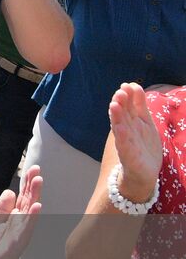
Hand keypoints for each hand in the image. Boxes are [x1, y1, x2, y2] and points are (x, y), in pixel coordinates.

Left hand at [0, 164, 41, 258]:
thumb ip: (3, 208)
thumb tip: (10, 191)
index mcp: (16, 216)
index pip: (23, 196)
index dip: (27, 183)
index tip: (33, 168)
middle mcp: (21, 222)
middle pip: (28, 200)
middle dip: (33, 185)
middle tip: (37, 170)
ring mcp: (21, 231)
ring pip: (29, 211)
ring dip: (34, 196)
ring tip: (39, 182)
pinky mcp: (18, 241)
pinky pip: (26, 227)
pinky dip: (31, 217)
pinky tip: (36, 207)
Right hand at [108, 82, 163, 200]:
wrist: (143, 173)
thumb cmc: (143, 147)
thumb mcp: (144, 123)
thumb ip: (139, 105)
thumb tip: (134, 85)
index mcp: (132, 122)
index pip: (128, 106)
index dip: (128, 96)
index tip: (128, 85)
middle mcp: (127, 130)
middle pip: (122, 114)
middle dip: (121, 103)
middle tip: (120, 92)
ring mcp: (126, 143)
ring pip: (120, 127)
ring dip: (116, 117)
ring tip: (114, 105)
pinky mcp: (128, 156)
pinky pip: (124, 145)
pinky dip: (121, 137)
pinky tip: (120, 128)